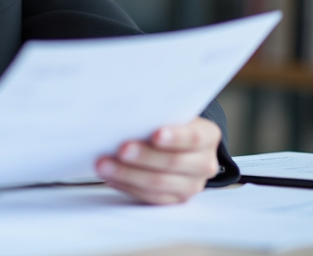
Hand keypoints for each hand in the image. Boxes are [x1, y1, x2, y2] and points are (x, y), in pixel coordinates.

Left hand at [95, 117, 221, 204]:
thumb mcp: (170, 113)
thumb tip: (127, 114)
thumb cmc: (168, 123)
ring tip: (105, 165)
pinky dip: (127, 186)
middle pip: (173, 162)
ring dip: (128, 174)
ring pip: (158, 183)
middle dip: (144, 156)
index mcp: (207, 136)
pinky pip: (149, 197)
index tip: (156, 134)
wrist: (177, 145)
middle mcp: (204, 163)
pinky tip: (111, 177)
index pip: (194, 137)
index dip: (176, 137)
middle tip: (121, 149)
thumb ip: (157, 113)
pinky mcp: (173, 200)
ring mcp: (190, 185)